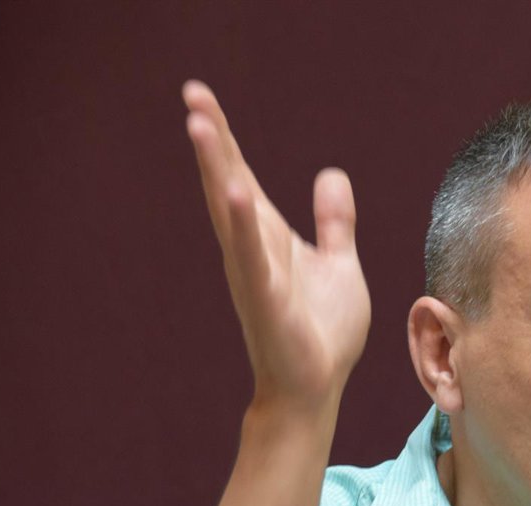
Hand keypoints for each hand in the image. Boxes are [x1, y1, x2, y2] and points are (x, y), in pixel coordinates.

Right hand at [183, 80, 369, 412]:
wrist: (317, 387)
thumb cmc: (322, 331)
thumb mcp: (338, 263)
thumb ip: (334, 221)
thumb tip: (331, 173)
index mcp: (268, 237)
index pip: (241, 176)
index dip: (223, 137)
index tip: (199, 95)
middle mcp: (252, 249)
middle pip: (227, 182)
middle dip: (211, 139)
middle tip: (191, 92)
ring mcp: (254, 274)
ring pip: (231, 213)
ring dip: (216, 169)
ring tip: (199, 124)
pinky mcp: (266, 301)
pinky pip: (252, 259)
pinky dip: (244, 227)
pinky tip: (236, 194)